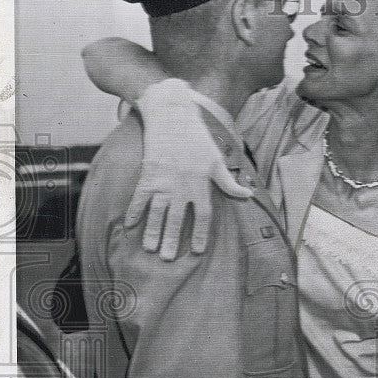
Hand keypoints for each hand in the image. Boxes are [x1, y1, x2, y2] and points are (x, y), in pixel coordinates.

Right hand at [126, 79, 252, 259]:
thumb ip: (229, 182)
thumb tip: (248, 194)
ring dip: (151, 231)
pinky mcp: (147, 174)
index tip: (197, 251)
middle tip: (167, 259)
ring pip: (156, 213)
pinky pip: (139, 197)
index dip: (200, 234)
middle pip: (176, 220)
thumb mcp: (218, 160)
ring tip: (149, 249)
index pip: (203, 216)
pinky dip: (134, 211)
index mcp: (201, 185)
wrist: (172, 117)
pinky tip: (129, 226)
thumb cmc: (198, 140)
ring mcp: (163, 181)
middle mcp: (182, 186)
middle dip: (171, 240)